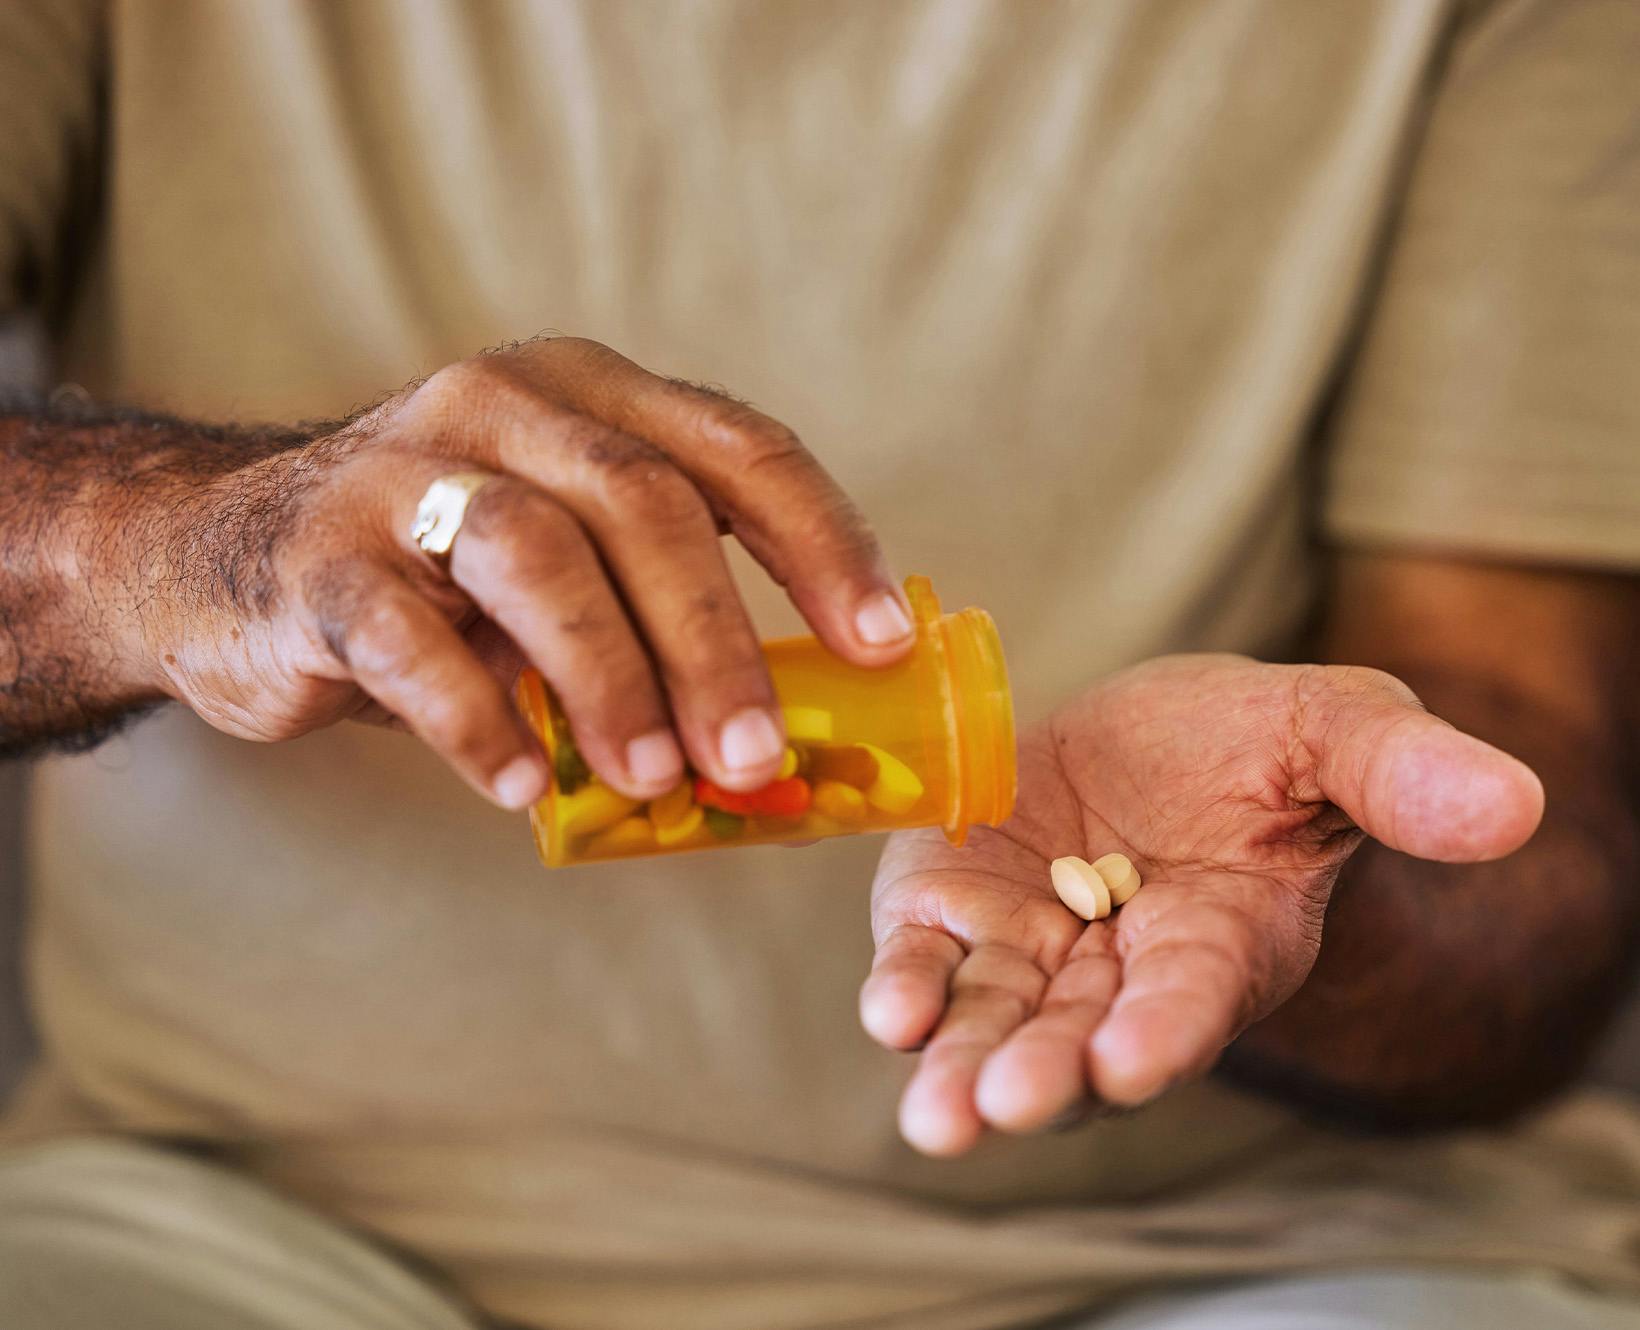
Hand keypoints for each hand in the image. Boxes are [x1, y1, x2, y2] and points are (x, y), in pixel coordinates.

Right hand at [127, 337, 912, 806]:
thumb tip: (787, 749)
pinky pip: (409, 637)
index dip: (824, 543)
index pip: (740, 451)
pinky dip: (474, 717)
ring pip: (536, 555)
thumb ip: (657, 618)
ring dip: (610, 678)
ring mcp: (403, 469)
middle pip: (644, 503)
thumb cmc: (442, 577)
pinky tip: (515, 785)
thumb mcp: (565, 563)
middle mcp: (505, 405)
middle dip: (717, 639)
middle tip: (757, 755)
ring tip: (652, 777)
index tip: (880, 643)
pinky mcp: (319, 553)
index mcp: (595, 398)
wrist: (226, 556)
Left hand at [861, 655, 1543, 1155]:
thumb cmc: (1258, 746)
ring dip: (963, 1064)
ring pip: (995, 1020)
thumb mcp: (1336, 731)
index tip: (1131, 1059)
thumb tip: (1513, 804)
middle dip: (1044, 1073)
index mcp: (1222, 940)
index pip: (1194, 999)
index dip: (1166, 1028)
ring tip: (939, 1113)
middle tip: (1004, 1106)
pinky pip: (931, 958)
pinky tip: (893, 1009)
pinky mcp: (955, 905)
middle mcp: (1121, 970)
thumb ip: (1403, 772)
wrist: (1154, 737)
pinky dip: (908, 985)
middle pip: (1079, 1039)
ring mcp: (1031, 946)